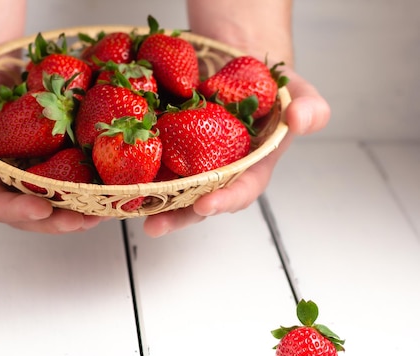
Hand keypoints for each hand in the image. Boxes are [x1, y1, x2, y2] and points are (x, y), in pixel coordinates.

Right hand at [0, 60, 105, 233]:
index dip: (13, 211)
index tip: (40, 209)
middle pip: (24, 214)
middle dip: (53, 220)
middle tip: (81, 220)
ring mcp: (23, 177)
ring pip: (49, 202)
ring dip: (75, 211)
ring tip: (101, 211)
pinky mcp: (44, 163)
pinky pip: (64, 178)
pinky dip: (84, 185)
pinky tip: (106, 186)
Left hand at [142, 67, 330, 236]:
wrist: (238, 62)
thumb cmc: (271, 87)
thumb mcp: (297, 92)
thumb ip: (309, 107)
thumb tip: (303, 118)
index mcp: (251, 168)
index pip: (241, 190)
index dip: (226, 200)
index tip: (207, 204)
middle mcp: (218, 172)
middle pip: (197, 201)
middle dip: (177, 216)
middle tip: (156, 224)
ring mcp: (190, 162)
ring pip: (169, 187)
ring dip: (149, 200)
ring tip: (126, 208)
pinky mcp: (167, 146)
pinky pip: (150, 158)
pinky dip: (133, 166)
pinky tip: (114, 171)